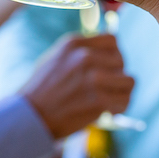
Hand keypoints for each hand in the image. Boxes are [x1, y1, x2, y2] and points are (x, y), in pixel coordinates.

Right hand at [20, 34, 134, 139]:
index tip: (108, 67)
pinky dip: (119, 108)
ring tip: (110, 100)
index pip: (112, 40)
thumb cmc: (42, 90)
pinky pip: (125, 100)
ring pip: (129, 81)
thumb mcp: (56, 58)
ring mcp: (94, 78)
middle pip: (121, 60)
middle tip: (106, 88)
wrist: (29, 117)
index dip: (113, 55)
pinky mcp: (99, 100)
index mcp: (74, 43)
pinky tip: (108, 111)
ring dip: (122, 92)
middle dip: (117, 75)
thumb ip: (80, 51)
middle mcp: (85, 57)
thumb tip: (108, 51)